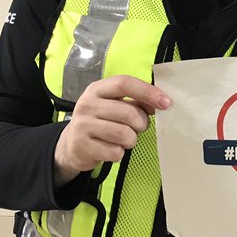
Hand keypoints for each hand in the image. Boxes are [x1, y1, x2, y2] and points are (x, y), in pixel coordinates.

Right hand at [53, 74, 170, 185]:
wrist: (71, 144)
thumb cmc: (101, 121)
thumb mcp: (114, 105)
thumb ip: (136, 101)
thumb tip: (162, 102)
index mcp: (97, 89)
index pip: (124, 83)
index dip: (147, 92)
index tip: (166, 103)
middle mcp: (87, 104)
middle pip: (128, 112)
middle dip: (141, 123)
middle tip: (138, 127)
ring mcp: (82, 126)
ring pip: (124, 134)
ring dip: (131, 140)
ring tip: (123, 139)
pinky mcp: (81, 147)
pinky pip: (115, 152)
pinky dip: (119, 153)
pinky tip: (110, 149)